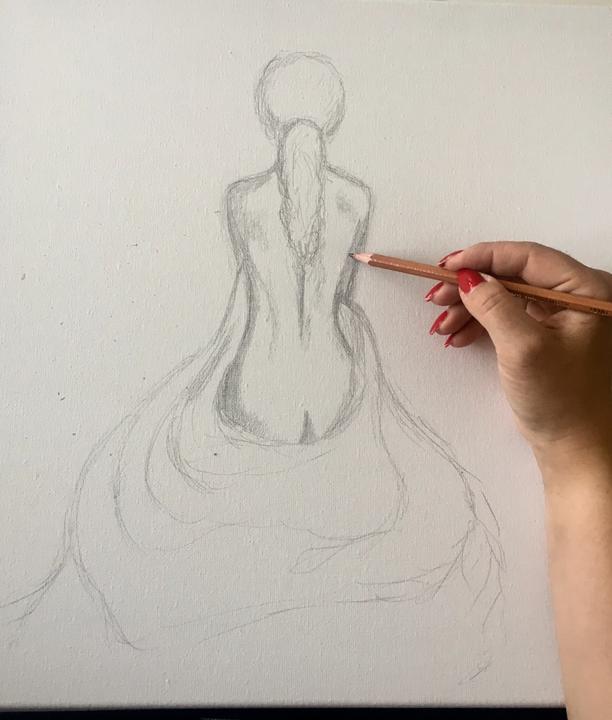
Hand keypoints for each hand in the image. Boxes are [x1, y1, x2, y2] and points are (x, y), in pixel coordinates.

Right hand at [427, 242, 611, 459]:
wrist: (578, 450)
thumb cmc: (564, 402)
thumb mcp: (524, 348)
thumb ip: (494, 306)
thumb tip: (467, 277)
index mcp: (588, 290)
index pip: (529, 257)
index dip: (484, 257)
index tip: (448, 265)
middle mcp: (578, 297)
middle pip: (514, 276)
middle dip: (471, 287)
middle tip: (436, 297)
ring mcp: (563, 317)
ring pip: (507, 297)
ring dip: (470, 309)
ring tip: (442, 326)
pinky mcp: (548, 336)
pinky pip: (509, 318)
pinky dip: (481, 325)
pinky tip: (458, 336)